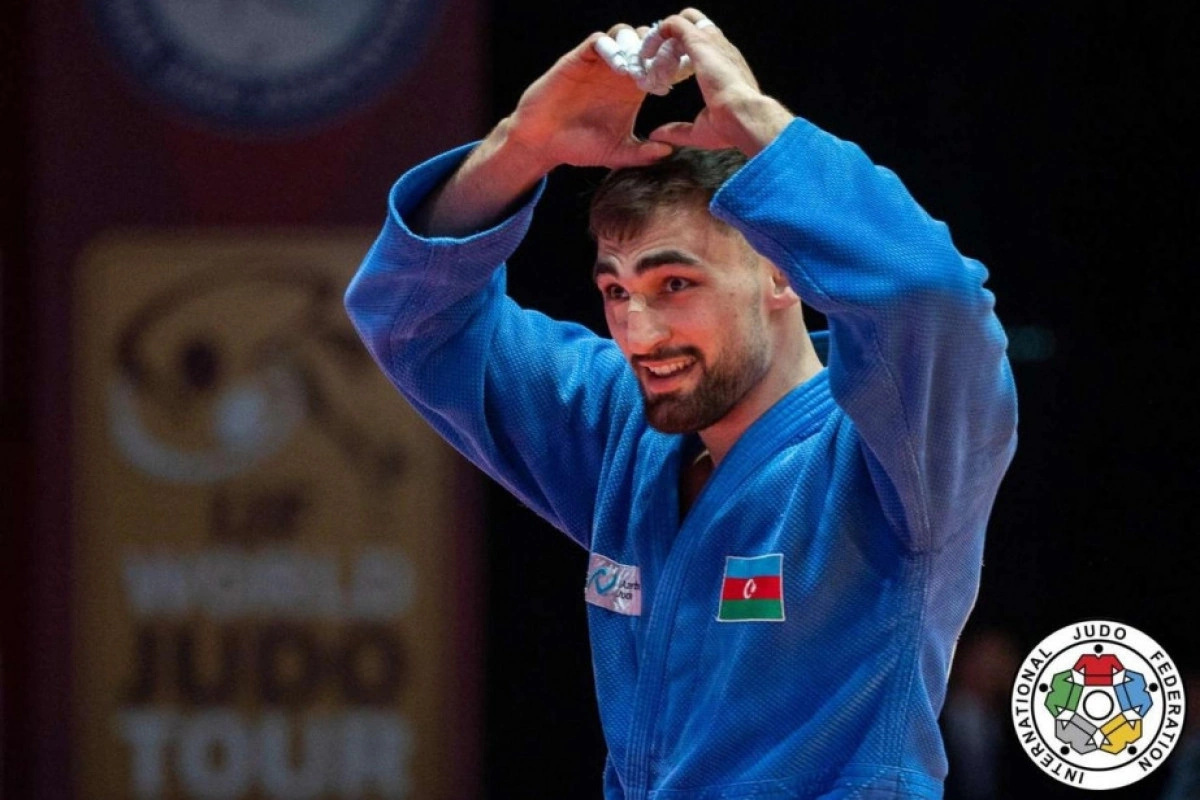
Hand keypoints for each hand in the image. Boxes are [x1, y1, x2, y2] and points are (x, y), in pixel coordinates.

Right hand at [503, 25, 673, 171]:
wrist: (543, 142)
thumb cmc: (579, 147)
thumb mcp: (616, 153)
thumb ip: (642, 154)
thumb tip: (668, 152)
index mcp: (632, 90)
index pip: (659, 64)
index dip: (669, 65)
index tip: (674, 80)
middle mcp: (618, 72)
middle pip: (645, 42)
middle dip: (655, 49)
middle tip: (659, 68)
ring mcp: (598, 64)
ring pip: (624, 33)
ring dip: (634, 45)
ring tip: (637, 68)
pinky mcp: (578, 59)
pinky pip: (598, 41)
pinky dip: (611, 47)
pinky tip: (619, 68)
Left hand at [646, 9, 793, 155]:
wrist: (744, 116)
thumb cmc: (731, 126)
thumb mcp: (699, 130)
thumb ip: (677, 129)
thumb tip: (657, 135)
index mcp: (726, 66)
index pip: (705, 47)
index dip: (683, 55)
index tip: (666, 71)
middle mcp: (721, 48)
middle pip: (695, 26)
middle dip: (672, 38)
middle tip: (654, 58)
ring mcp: (711, 42)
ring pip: (683, 22)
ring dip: (662, 36)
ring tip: (646, 56)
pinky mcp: (699, 41)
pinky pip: (673, 24)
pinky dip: (657, 34)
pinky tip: (647, 54)